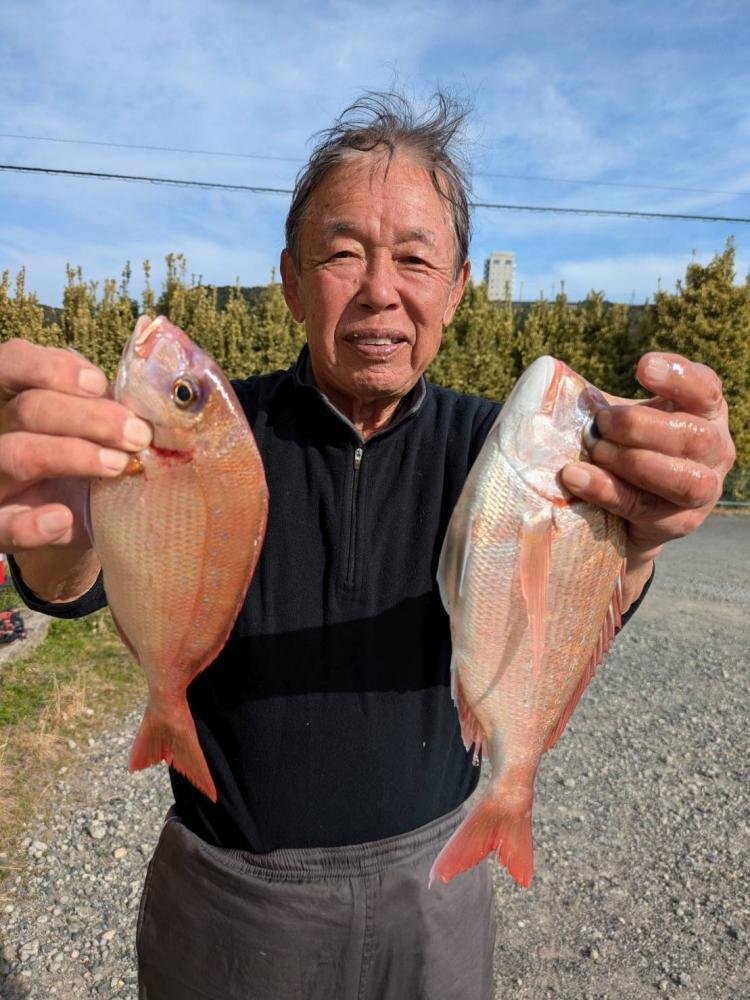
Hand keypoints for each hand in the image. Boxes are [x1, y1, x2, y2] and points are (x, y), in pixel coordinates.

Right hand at [0, 338, 151, 551]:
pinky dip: (31, 523)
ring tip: (118, 465)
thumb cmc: (90, 462)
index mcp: (19, 399)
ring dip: (71, 455)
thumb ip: (112, 411)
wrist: (76, 521)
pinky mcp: (0, 525)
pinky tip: (62, 517)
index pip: (10, 363)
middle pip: (28, 409)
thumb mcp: (98, 432)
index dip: (50, 367)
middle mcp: (0, 433)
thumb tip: (156, 402)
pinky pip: (3, 525)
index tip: (98, 384)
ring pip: (15, 454)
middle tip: (137, 434)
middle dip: (88, 417)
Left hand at [561, 352, 735, 585]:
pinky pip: (643, 507)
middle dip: (639, 427)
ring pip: (682, 478)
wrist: (627, 511)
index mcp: (705, 412)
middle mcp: (716, 449)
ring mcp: (704, 490)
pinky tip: (575, 477)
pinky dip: (606, 490)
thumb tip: (550, 380)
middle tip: (602, 423)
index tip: (642, 367)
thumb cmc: (623, 448)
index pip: (706, 388)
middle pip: (694, 436)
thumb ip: (603, 401)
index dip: (678, 377)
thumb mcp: (622, 417)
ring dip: (631, 462)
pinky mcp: (679, 522)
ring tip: (595, 451)